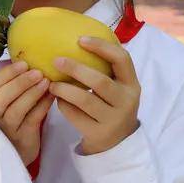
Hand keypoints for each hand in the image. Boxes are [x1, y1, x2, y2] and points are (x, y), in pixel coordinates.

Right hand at [0, 61, 53, 165]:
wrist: (19, 149)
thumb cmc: (15, 116)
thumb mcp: (8, 98)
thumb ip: (14, 81)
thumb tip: (29, 54)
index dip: (6, 74)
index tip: (24, 63)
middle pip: (0, 99)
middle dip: (19, 83)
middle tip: (38, 72)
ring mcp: (7, 128)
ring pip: (16, 110)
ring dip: (32, 94)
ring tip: (47, 82)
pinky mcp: (23, 138)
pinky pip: (32, 120)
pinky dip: (42, 106)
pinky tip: (52, 95)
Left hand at [49, 38, 140, 155]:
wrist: (117, 143)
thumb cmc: (111, 105)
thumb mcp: (117, 87)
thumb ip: (104, 70)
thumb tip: (74, 41)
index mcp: (131, 84)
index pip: (122, 59)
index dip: (102, 47)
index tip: (80, 39)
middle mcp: (126, 101)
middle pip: (100, 81)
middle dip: (76, 69)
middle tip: (57, 60)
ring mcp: (114, 119)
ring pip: (85, 100)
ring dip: (64, 89)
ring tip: (51, 84)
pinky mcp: (99, 133)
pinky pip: (76, 115)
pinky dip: (64, 105)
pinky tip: (57, 100)